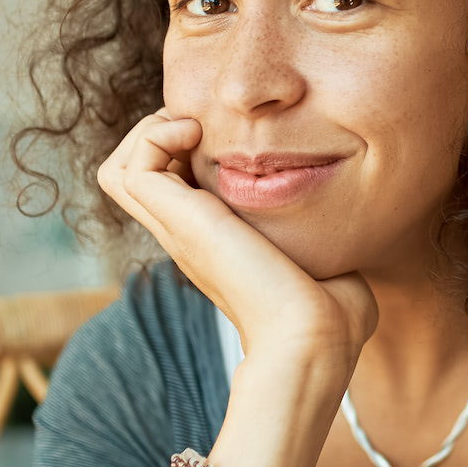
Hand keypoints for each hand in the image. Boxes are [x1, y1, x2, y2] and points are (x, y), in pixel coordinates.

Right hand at [97, 110, 376, 371]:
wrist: (318, 337)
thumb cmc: (336, 314)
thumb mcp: (328, 256)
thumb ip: (330, 234)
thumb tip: (348, 227)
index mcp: (216, 242)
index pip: (172, 187)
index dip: (192, 150)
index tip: (236, 139)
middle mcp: (188, 236)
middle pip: (132, 176)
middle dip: (162, 134)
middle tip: (208, 129)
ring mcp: (179, 231)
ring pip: (119, 169)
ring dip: (151, 134)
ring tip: (198, 129)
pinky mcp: (180, 224)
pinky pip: (131, 168)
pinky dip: (156, 137)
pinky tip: (201, 136)